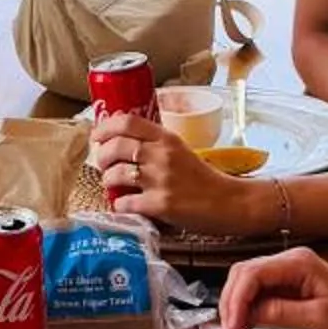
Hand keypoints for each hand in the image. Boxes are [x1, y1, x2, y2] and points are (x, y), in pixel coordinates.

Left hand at [90, 112, 274, 232]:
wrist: (230, 203)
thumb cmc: (205, 179)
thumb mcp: (182, 151)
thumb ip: (157, 146)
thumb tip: (124, 143)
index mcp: (167, 139)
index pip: (128, 121)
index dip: (106, 127)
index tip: (97, 136)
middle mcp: (162, 155)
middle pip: (116, 146)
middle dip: (102, 157)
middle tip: (103, 165)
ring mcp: (160, 180)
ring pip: (115, 174)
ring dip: (108, 181)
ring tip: (112, 186)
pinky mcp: (160, 205)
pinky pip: (125, 203)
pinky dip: (119, 206)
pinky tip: (125, 206)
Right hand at [216, 244, 327, 328]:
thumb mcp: (317, 320)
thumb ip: (279, 313)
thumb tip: (247, 314)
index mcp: (299, 263)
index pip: (252, 274)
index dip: (236, 301)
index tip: (232, 327)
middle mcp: (292, 262)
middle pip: (245, 274)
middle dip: (231, 301)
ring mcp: (291, 273)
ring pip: (249, 282)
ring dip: (237, 304)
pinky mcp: (292, 286)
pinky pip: (262, 292)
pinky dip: (249, 307)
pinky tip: (247, 323)